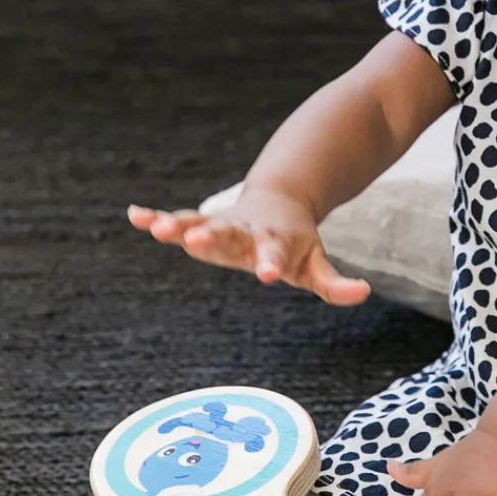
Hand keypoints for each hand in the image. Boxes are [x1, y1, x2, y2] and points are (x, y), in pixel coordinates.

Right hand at [127, 192, 370, 305]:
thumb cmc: (297, 244)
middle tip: (196, 242)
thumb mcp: (316, 265)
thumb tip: (363, 293)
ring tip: (155, 229)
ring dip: (178, 226)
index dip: (272, 264)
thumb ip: (335, 283)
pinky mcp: (203, 223)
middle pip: (229, 234)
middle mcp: (245, 232)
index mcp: (275, 243)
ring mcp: (222, 225)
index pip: (275, 256)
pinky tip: (133, 215)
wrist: (280, 202)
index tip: (268, 275)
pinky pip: (177, 218)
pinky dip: (155, 217)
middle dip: (213, 238)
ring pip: (198, 223)